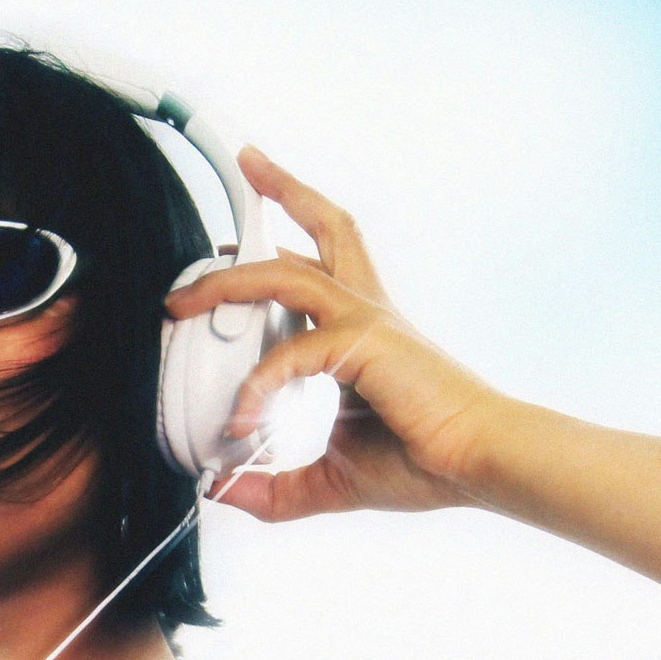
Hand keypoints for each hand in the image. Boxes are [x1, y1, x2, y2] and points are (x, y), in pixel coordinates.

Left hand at [163, 146, 509, 519]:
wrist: (477, 463)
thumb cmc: (423, 462)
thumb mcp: (331, 480)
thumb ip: (275, 488)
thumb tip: (224, 490)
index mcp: (361, 332)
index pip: (314, 271)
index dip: (272, 259)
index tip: (230, 262)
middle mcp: (364, 312)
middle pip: (321, 230)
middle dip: (279, 193)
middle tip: (242, 169)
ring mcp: (365, 321)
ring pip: (288, 273)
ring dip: (231, 276)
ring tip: (183, 296)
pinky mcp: (364, 344)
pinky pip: (291, 353)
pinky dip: (257, 385)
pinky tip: (240, 419)